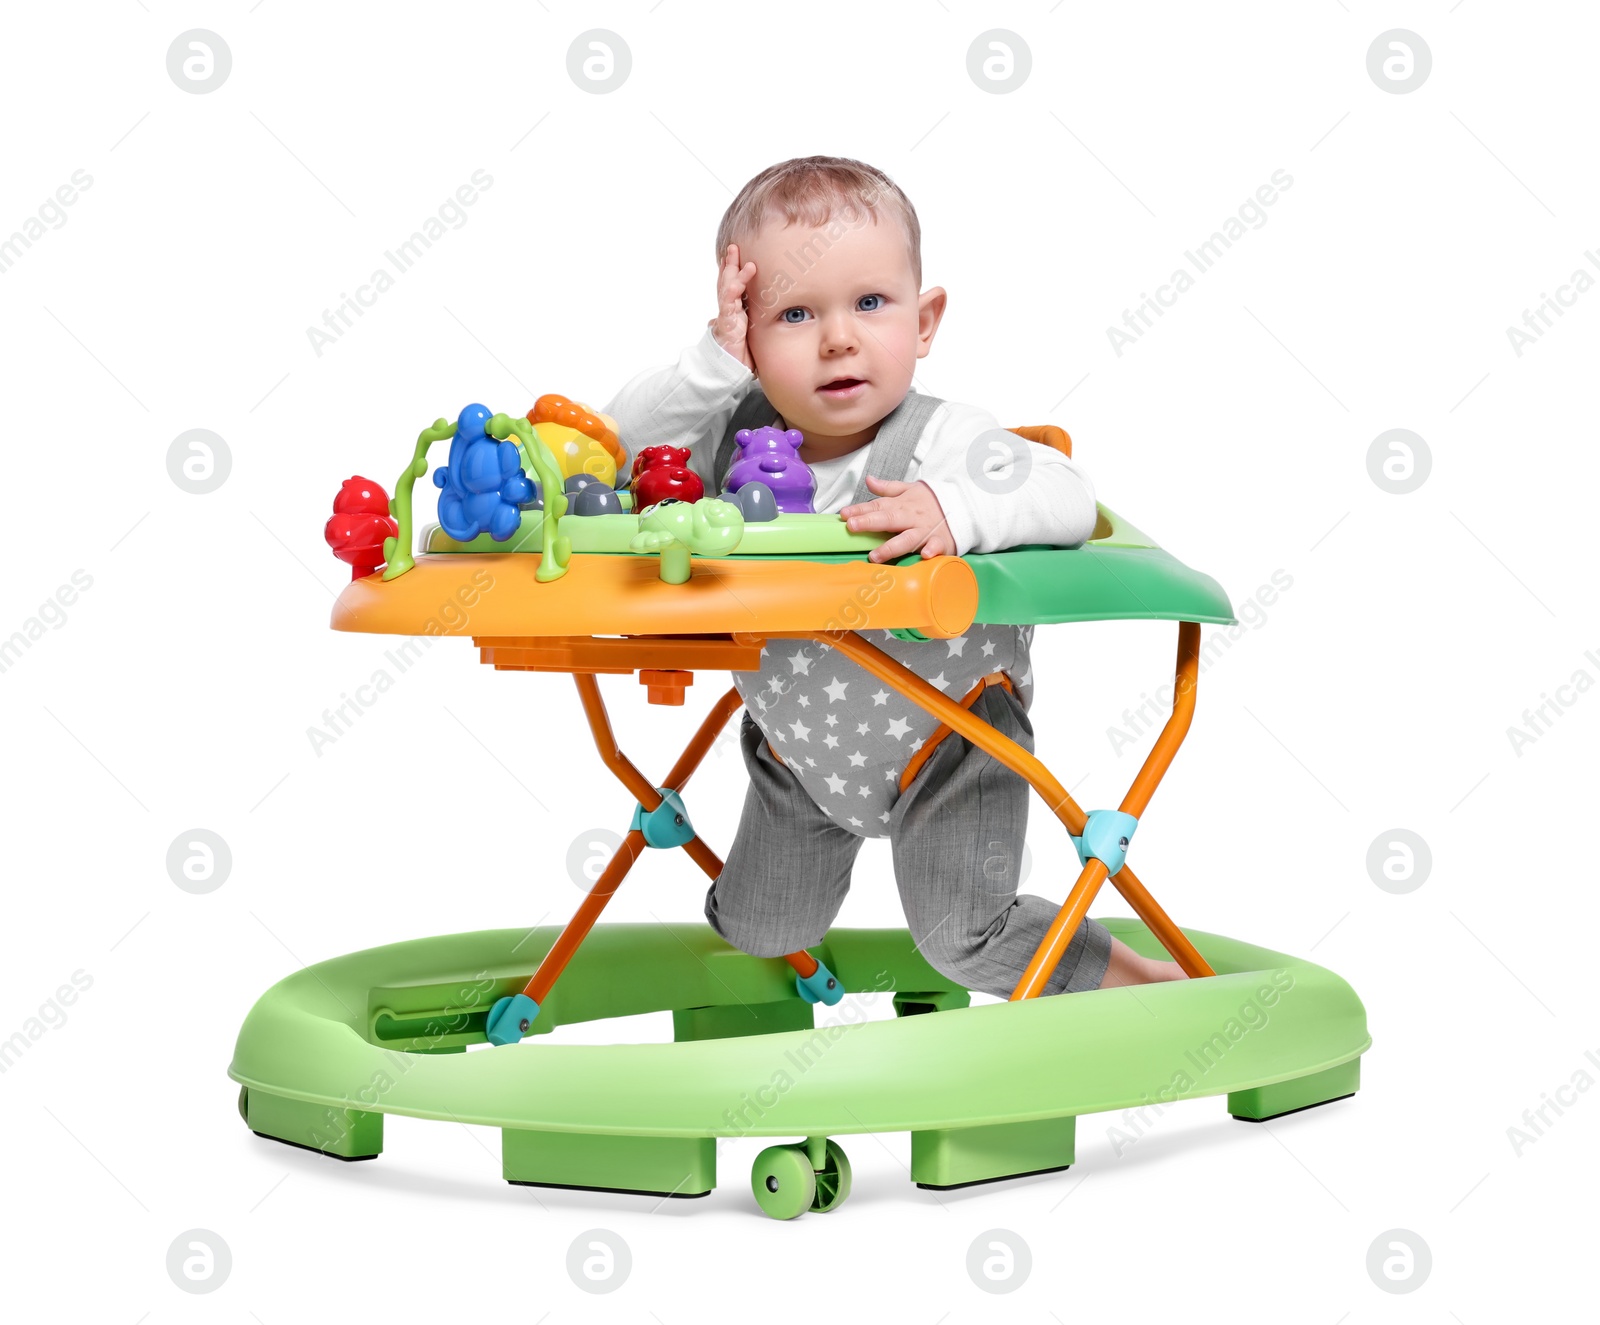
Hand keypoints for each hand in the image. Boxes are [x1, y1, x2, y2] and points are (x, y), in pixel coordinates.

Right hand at [707, 243, 757, 371]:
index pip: (735, 286)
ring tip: (735, 253)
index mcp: (735, 311)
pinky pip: (727, 304)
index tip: (741, 256)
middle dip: (730, 263)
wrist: (729, 371)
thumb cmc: (741, 355)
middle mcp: (729, 311)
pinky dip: (732, 291)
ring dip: (731, 270)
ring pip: (726, 288)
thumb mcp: (755, 335)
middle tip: (734, 246)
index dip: (736, 271)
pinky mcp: (725, 324)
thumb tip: (782, 314)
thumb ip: (761, 324)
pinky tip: (737, 281)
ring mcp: (726, 316)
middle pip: (727, 281)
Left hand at [840, 476, 956, 562]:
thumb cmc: (932, 501)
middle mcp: (911, 518)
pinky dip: (932, 550)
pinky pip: (936, 546)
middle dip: (870, 522)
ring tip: (875, 555)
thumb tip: (868, 480)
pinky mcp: (940, 541)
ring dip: (891, 546)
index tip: (844, 514)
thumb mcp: (910, 489)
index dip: (860, 510)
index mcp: (901, 505)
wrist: (963, 505)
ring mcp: (925, 530)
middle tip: (852, 526)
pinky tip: (925, 555)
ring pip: (907, 539)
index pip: (877, 506)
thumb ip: (888, 488)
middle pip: (888, 519)